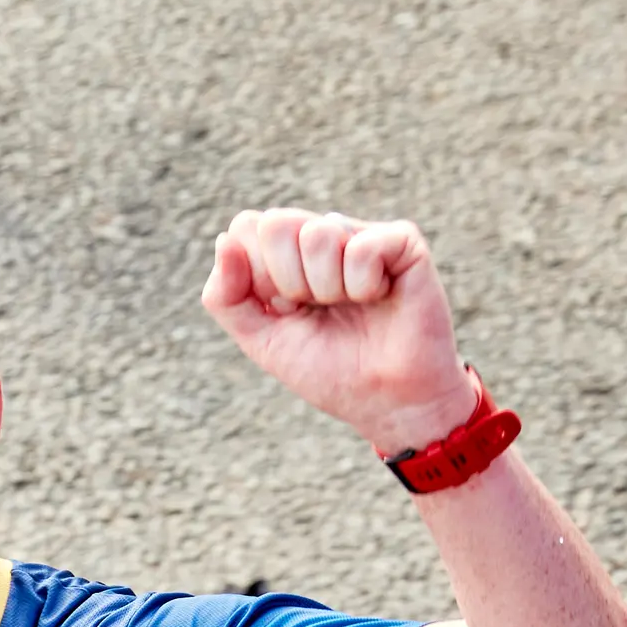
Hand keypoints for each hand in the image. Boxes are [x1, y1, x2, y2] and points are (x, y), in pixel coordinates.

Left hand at [203, 211, 480, 458]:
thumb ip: (226, 297)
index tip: (285, 310)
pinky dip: (364, 286)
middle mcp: (322, 235)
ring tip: (352, 307)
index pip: (245, 229)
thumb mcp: (261, 340)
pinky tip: (380, 297)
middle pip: (275, 223)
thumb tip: (224, 241)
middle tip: (318, 308)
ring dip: (328, 289)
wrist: (389, 403)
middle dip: (287, 281)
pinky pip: (362, 248)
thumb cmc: (329, 371)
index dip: (256, 277)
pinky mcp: (402, 241)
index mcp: (285, 254)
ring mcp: (361, 234)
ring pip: (317, 234)